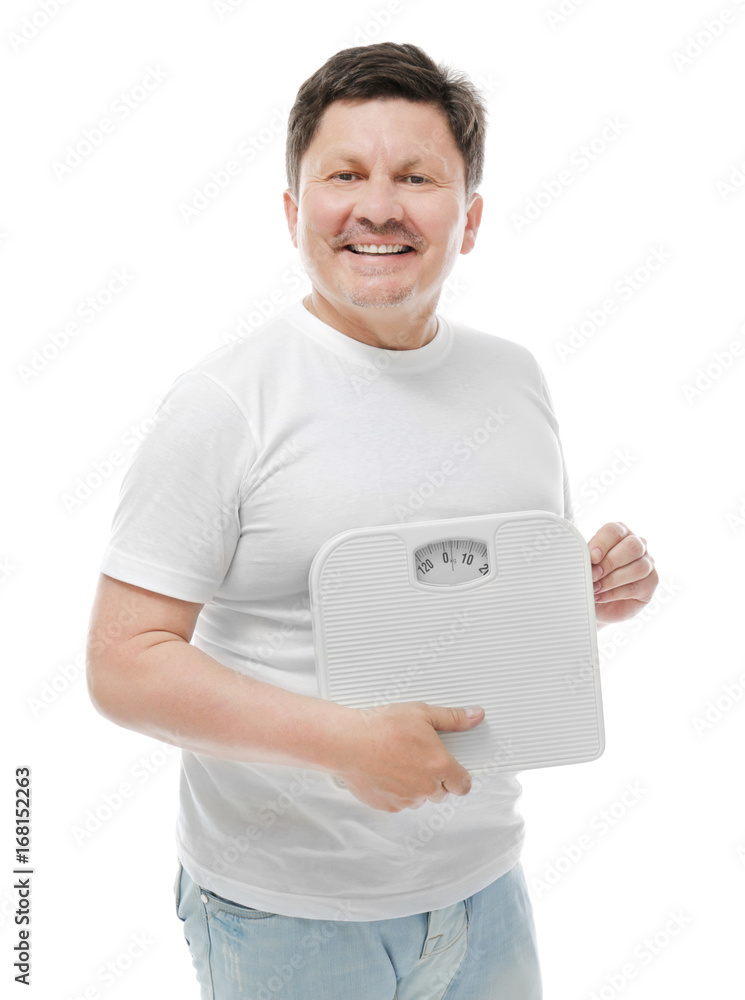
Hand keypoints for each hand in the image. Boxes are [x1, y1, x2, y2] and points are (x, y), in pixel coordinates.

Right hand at [332, 701, 484, 812]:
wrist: (347, 742)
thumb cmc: (381, 727)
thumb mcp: (421, 713)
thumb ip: (452, 718)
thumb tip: (475, 716)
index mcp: (439, 766)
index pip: (463, 785)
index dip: (459, 776)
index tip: (453, 769)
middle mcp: (425, 787)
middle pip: (442, 792)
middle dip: (436, 779)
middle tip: (420, 758)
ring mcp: (406, 800)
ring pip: (420, 798)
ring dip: (416, 786)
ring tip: (400, 762)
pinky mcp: (388, 806)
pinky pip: (400, 803)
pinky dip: (397, 791)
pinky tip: (387, 771)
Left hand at [588, 521, 657, 624]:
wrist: (597, 603)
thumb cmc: (592, 578)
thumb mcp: (585, 566)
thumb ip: (586, 559)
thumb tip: (582, 559)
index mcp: (619, 533)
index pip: (614, 530)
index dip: (602, 543)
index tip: (592, 557)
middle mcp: (637, 545)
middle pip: (632, 546)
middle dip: (610, 562)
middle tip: (593, 575)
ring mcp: (647, 563)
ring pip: (638, 567)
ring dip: (613, 579)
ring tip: (596, 588)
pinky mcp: (651, 582)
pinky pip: (637, 586)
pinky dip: (616, 593)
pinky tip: (601, 596)